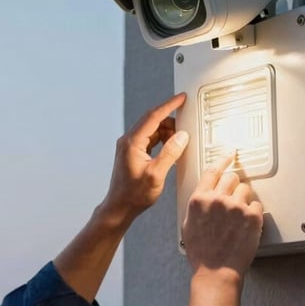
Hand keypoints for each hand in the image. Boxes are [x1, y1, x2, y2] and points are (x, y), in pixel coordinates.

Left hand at [98, 93, 189, 227]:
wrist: (119, 207)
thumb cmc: (134, 195)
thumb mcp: (156, 174)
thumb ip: (170, 153)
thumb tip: (181, 136)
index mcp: (132, 142)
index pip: (153, 116)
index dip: (169, 105)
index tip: (181, 98)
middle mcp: (128, 141)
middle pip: (151, 120)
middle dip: (170, 118)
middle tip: (185, 120)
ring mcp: (129, 147)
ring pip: (151, 130)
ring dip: (166, 130)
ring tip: (180, 139)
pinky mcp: (132, 153)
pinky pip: (149, 139)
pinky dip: (161, 139)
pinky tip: (170, 146)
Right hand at [182, 155, 263, 281]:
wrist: (216, 272)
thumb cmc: (202, 254)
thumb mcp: (189, 224)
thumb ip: (197, 205)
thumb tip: (205, 196)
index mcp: (199, 199)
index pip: (212, 170)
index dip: (223, 159)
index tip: (229, 154)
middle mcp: (217, 199)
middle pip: (232, 177)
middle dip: (233, 185)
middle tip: (234, 197)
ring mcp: (236, 207)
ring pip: (246, 190)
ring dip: (244, 199)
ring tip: (239, 216)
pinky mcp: (252, 217)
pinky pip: (257, 205)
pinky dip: (253, 213)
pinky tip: (246, 225)